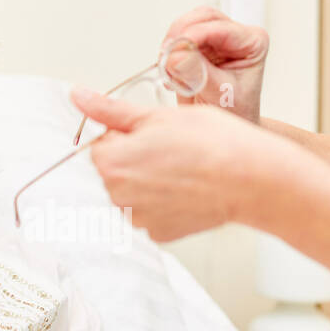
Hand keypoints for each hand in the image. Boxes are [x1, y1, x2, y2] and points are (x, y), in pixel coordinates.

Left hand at [69, 87, 276, 239]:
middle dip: (135, 158)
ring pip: (134, 192)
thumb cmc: (211, 143)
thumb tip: (78, 96)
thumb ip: (110, 110)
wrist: (251, 178)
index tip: (155, 133)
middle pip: (115, 170)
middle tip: (173, 149)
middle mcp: (117, 197)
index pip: (101, 144)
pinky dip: (166, 201)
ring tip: (184, 168)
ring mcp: (139, 220)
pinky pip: (152, 212)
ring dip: (150, 180)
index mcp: (110, 164)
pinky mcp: (160, 234)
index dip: (127, 134)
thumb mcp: (156, 116)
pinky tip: (189, 189)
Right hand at [163, 6, 268, 123]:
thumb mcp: (220, 94)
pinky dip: (168, 51)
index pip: (221, 28)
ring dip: (172, 43)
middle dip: (181, 35)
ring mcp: (215, 39)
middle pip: (203, 18)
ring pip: (187, 24)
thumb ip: (199, 73)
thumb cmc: (235, 112)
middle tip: (166, 57)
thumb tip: (177, 55)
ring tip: (167, 68)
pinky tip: (169, 72)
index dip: (194, 35)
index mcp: (252, 43)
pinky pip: (177, 38)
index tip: (175, 49)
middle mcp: (235, 36)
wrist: (225, 127)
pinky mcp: (198, 45)